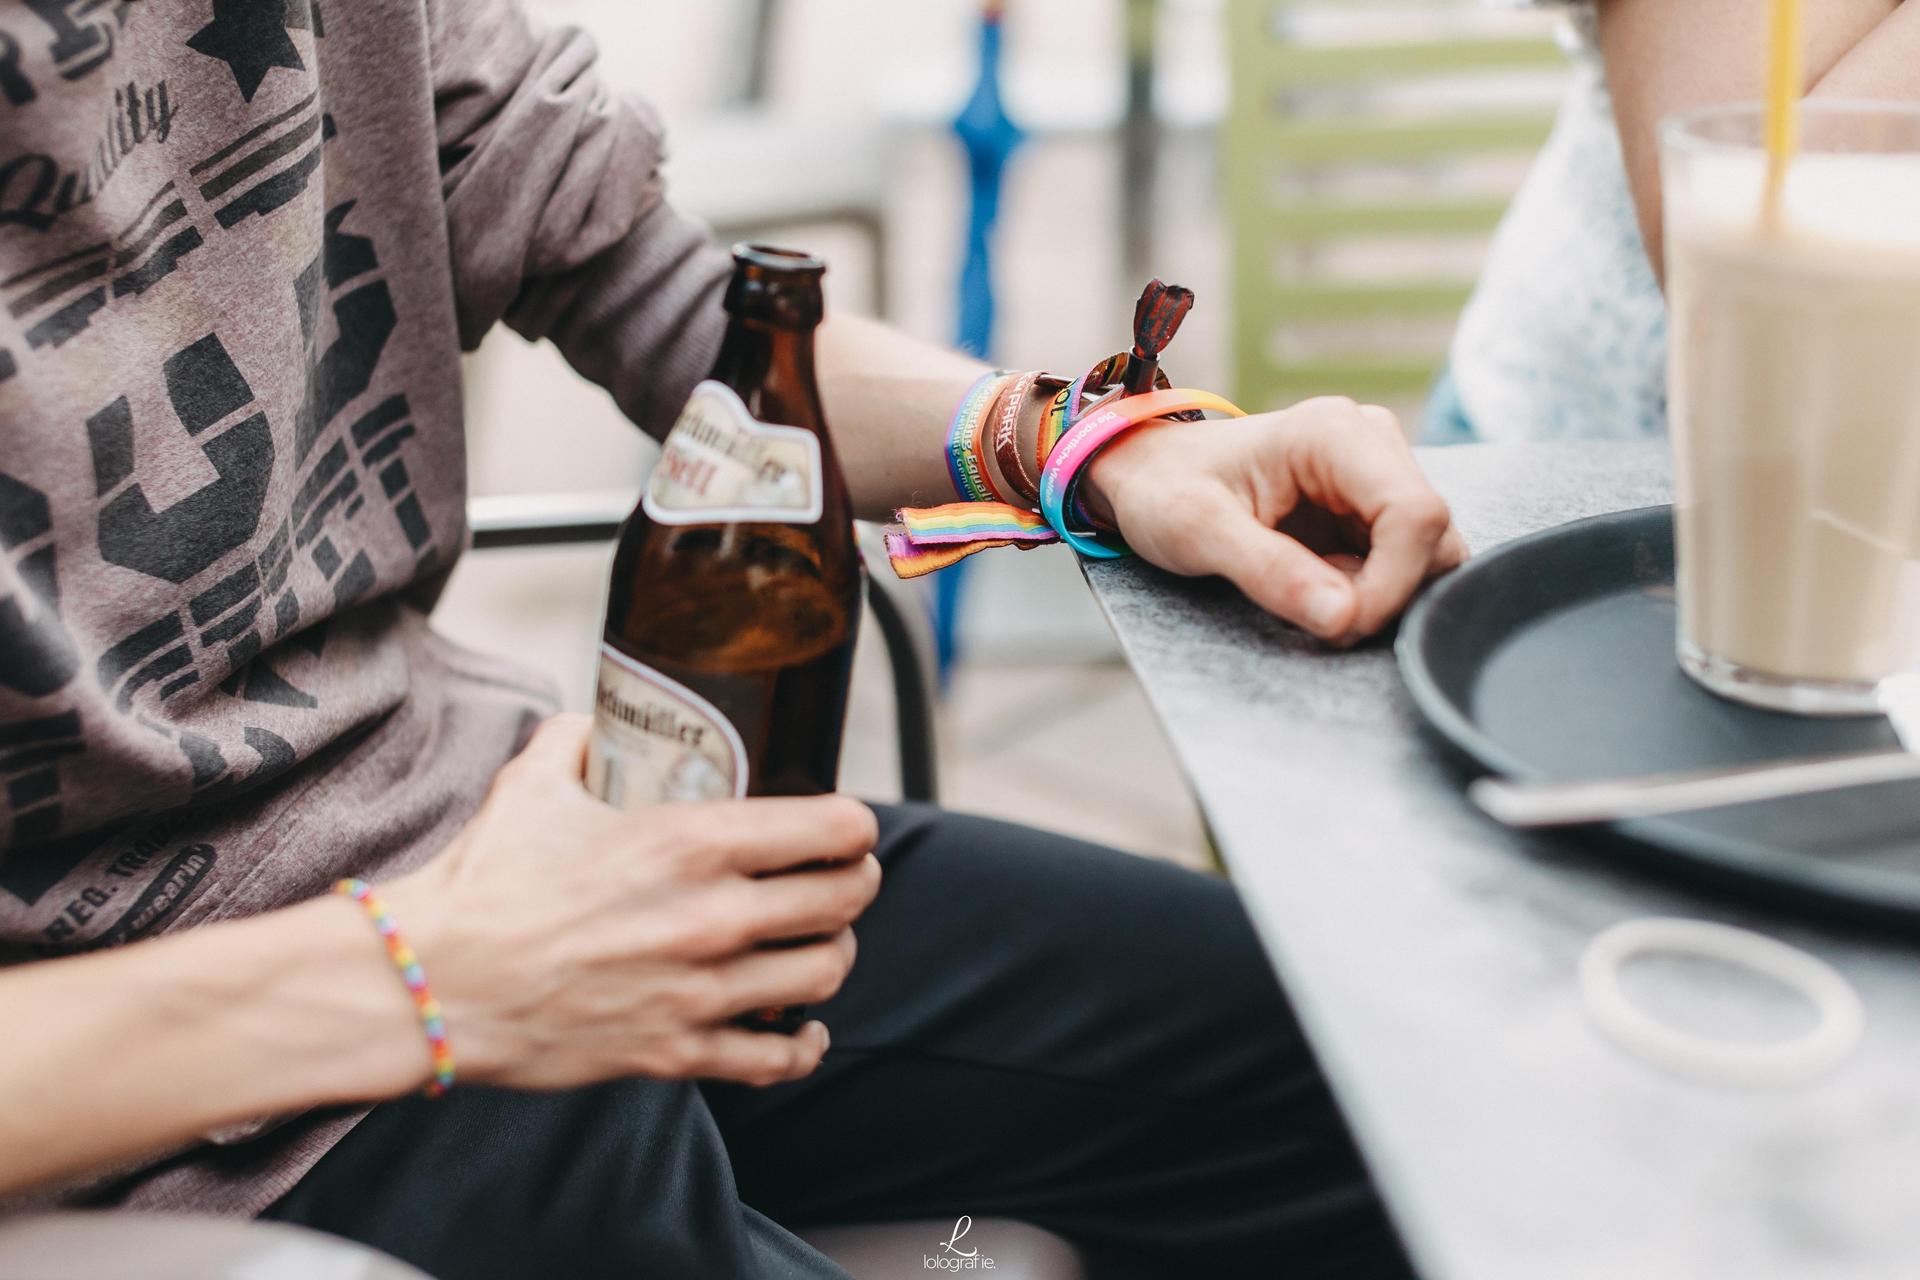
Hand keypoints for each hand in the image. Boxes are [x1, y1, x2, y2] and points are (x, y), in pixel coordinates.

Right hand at [384, 715, 880, 1090]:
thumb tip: (596, 720)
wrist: (428, 982)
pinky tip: (803, 1026)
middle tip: (843, 878)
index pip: (832, 829)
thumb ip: (578, 739)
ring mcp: (700, 990)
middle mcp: (713, 916)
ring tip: (818, 942)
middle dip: (853, 884)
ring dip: (832, 953)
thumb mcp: (533, 782)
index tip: (844, 827)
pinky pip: (776, 1058)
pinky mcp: (677, 1051)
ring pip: (824, 973)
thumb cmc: (481, 880)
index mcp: (693, 842)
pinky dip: (802, 1043)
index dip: (852, 826)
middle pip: (845, 900)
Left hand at [1079, 397, 1468, 643]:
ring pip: (1427, 553)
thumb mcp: (1197, 531)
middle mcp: (1369, 443)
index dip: (1394, 584)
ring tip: (1306, 594)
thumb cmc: (1163, 489)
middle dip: (1387, 593)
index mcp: (1334, 434)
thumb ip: (1270, 572)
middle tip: (1315, 614)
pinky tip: (1315, 585)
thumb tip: (1345, 616)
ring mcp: (1374, 474)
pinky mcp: (1369, 505)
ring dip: (1379, 593)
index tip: (1343, 624)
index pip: (1417, 514)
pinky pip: (1401, 560)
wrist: (1146, 473)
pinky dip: (1368, 589)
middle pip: (1434, 536)